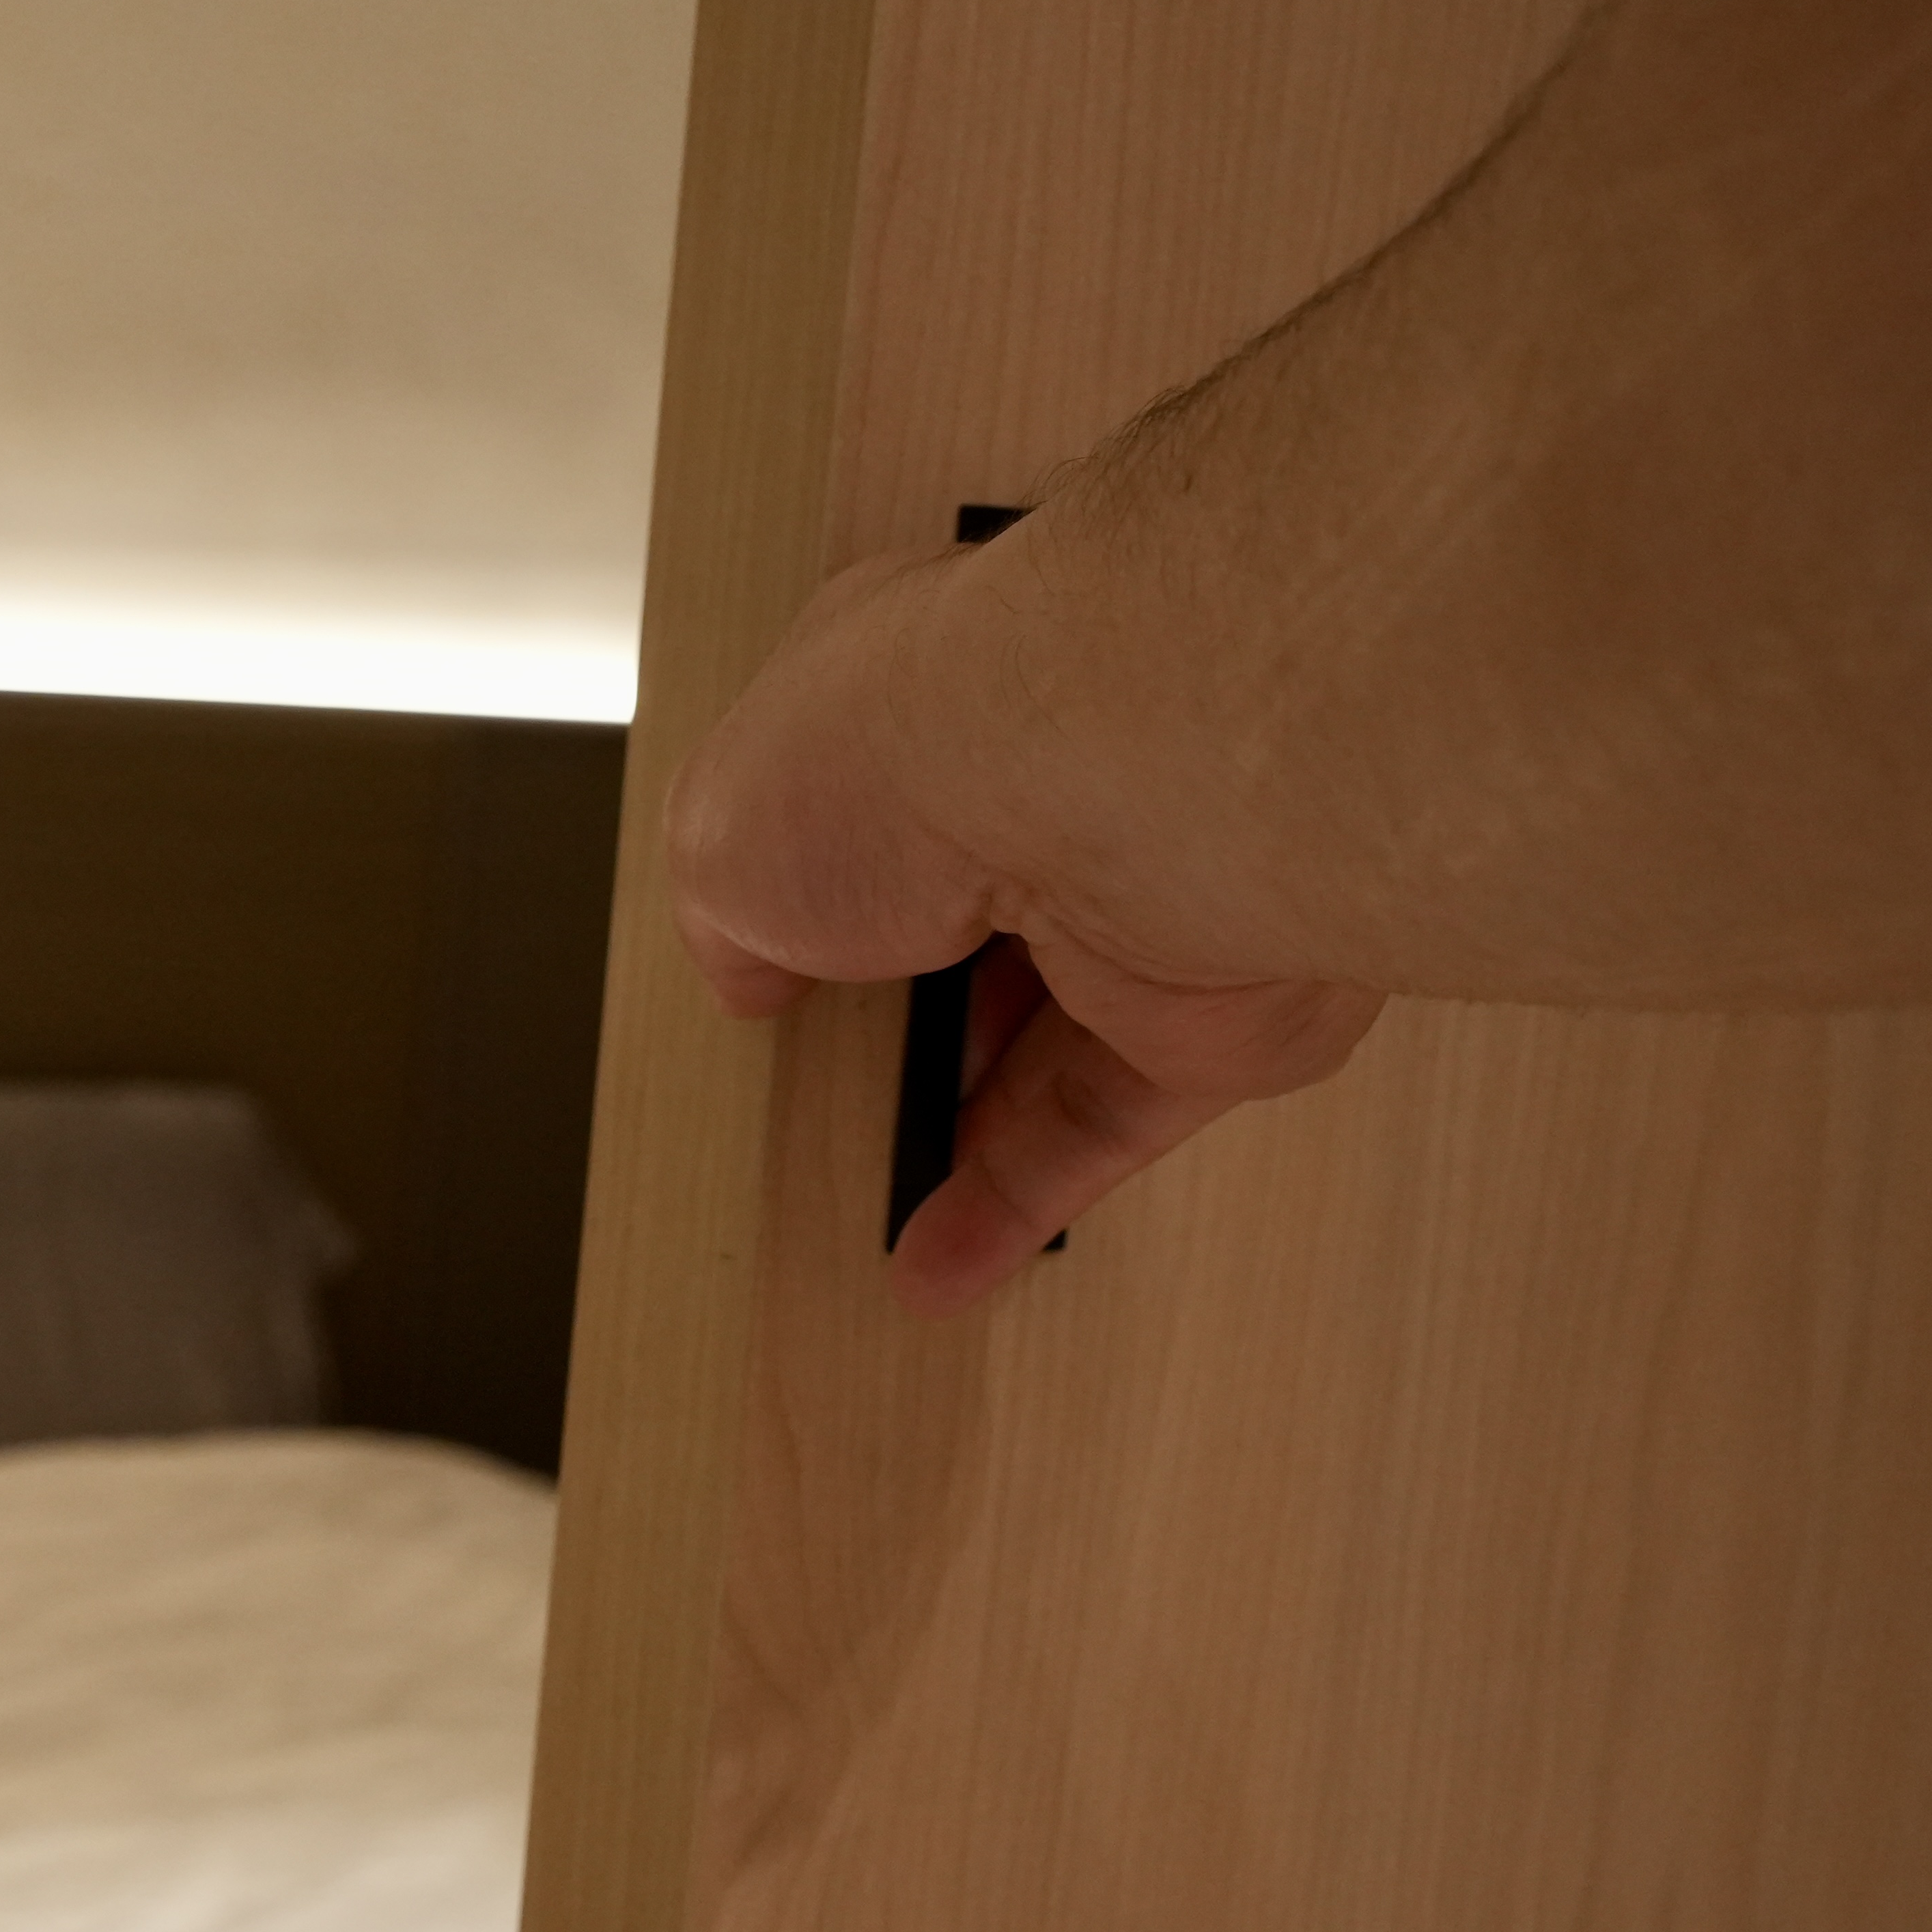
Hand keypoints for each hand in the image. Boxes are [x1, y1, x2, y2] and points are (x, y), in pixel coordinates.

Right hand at [665, 540, 1384, 1315]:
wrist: (1123, 779)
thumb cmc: (924, 743)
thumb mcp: (723, 833)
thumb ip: (731, 909)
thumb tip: (752, 971)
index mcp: (930, 674)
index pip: (871, 756)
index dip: (819, 841)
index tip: (775, 932)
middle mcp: (1052, 763)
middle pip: (970, 896)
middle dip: (905, 979)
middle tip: (832, 1050)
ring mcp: (1142, 883)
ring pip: (1048, 1020)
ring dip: (956, 1113)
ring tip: (871, 1177)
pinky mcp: (1209, 1003)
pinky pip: (1107, 1113)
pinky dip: (1021, 1191)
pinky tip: (938, 1256)